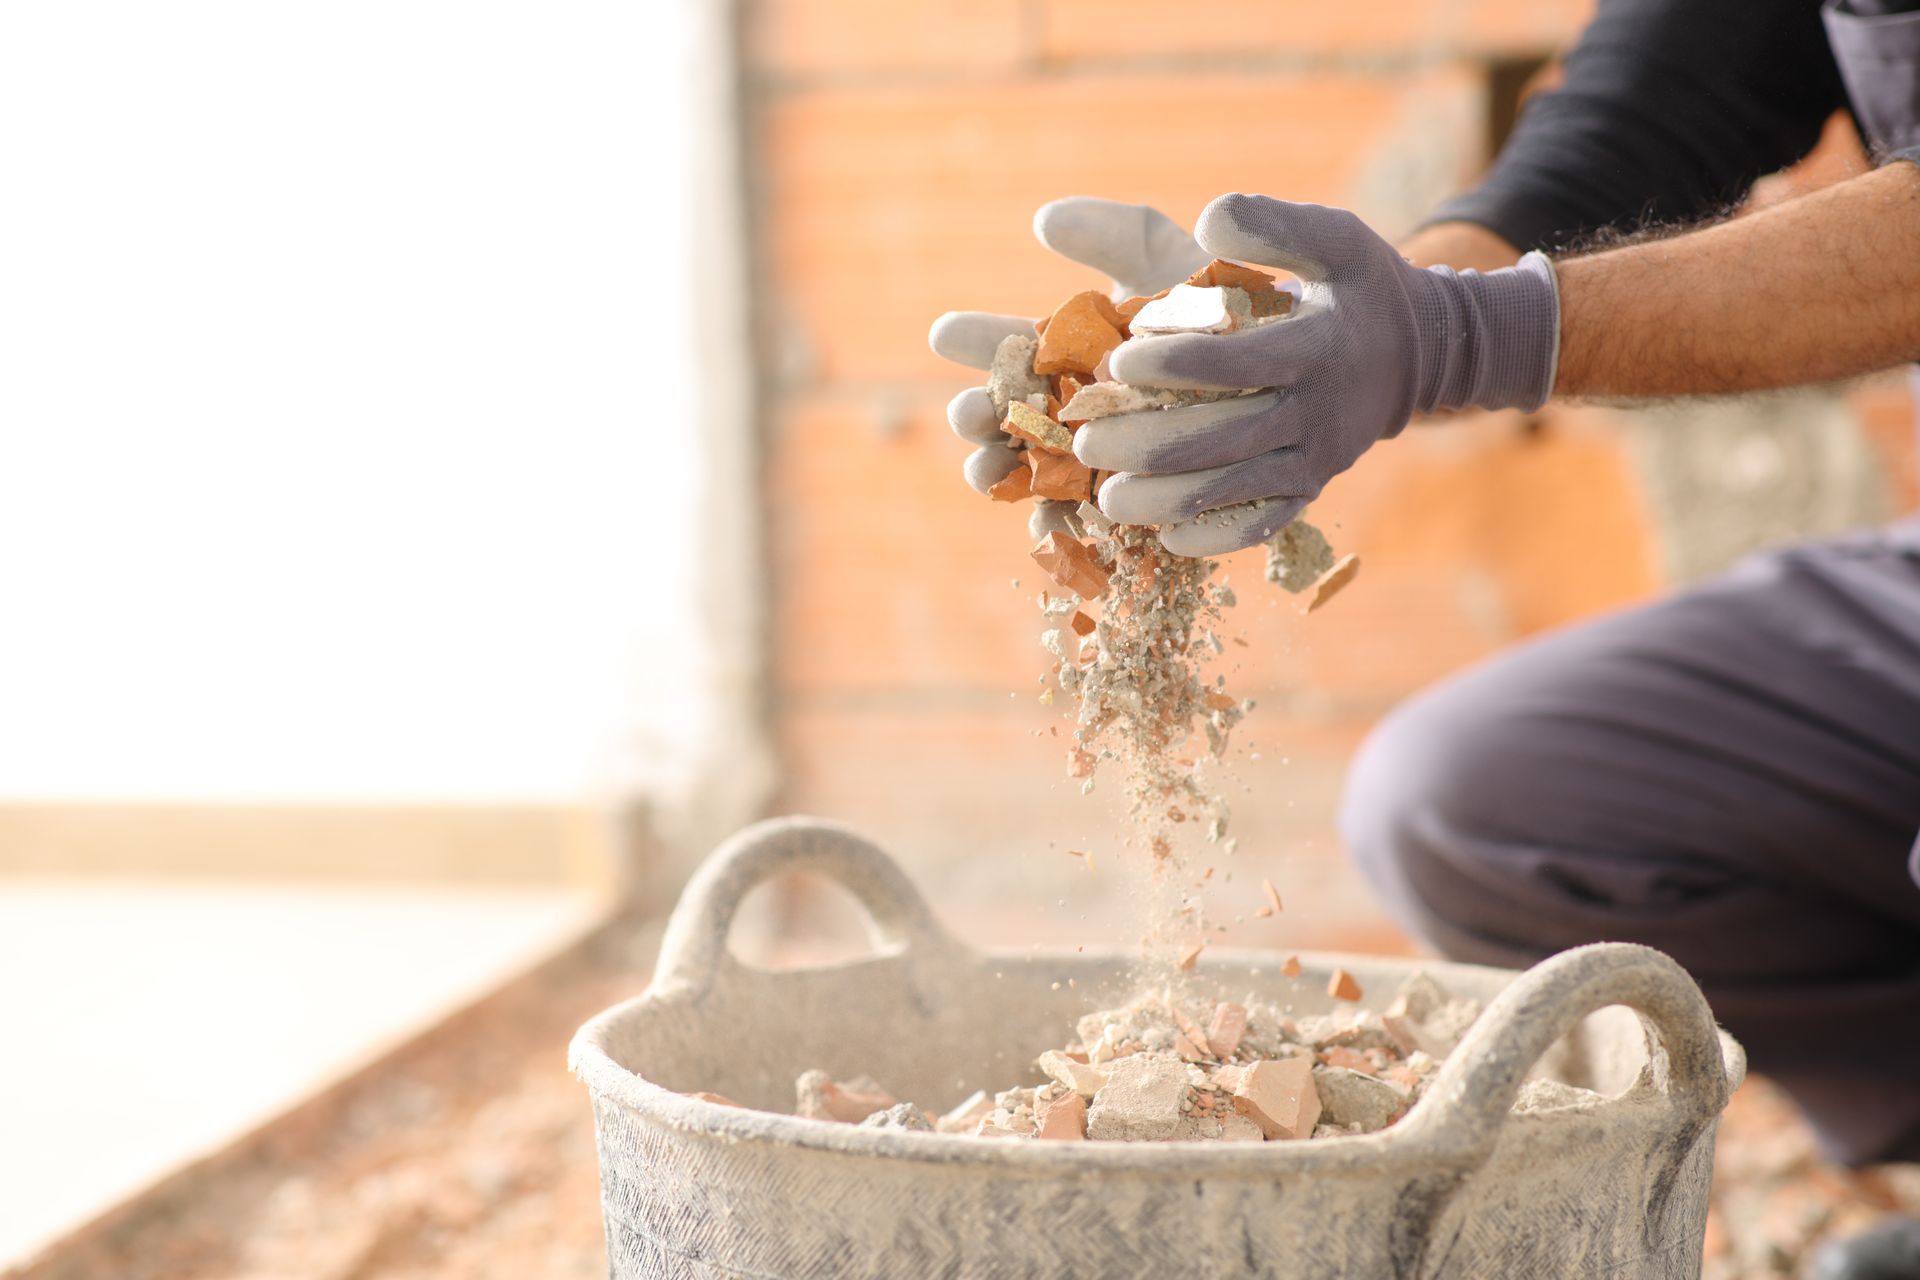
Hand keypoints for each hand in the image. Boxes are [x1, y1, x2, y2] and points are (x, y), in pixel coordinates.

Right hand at [927, 198, 1210, 538]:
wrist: (1292, 370)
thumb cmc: (1220, 309)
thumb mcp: (1169, 263)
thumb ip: (1113, 235)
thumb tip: (1045, 220)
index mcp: (1072, 351)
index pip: (1015, 348)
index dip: (980, 342)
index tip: (944, 333)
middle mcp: (1075, 409)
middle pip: (1014, 416)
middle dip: (982, 415)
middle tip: (965, 411)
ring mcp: (1099, 462)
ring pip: (1038, 473)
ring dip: (1005, 472)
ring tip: (984, 469)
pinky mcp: (1133, 509)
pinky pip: (1089, 526)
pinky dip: (1060, 527)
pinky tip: (1042, 523)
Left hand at [1079, 194, 1559, 554]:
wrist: (1422, 353)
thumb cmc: (1356, 286)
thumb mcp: (1330, 235)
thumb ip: (1269, 223)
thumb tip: (1209, 219)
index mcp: (1321, 344)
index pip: (1241, 362)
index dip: (1177, 366)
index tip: (1118, 362)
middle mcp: (1320, 411)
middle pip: (1225, 437)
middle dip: (1151, 444)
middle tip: (1086, 445)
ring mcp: (1317, 459)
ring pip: (1235, 489)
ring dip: (1167, 499)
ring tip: (1106, 500)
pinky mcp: (1312, 489)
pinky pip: (1263, 523)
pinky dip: (1215, 536)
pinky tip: (1164, 538)